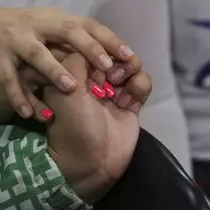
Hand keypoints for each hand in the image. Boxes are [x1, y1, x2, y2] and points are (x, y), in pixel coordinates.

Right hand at [0, 4, 141, 118]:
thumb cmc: (10, 27)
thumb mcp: (39, 24)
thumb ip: (64, 36)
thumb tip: (100, 52)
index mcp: (50, 18)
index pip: (85, 24)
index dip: (108, 39)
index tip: (130, 56)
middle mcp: (35, 24)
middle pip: (67, 32)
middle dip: (89, 49)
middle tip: (108, 68)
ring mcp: (14, 39)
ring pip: (37, 54)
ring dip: (55, 71)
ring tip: (72, 89)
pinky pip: (9, 78)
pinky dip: (19, 96)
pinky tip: (28, 114)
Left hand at [44, 53, 145, 203]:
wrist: (91, 164)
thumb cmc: (73, 126)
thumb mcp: (67, 91)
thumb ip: (76, 62)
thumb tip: (90, 45)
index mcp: (71, 73)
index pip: (89, 46)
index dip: (99, 47)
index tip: (103, 58)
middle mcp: (92, 79)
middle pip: (113, 52)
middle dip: (117, 58)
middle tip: (113, 76)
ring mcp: (112, 90)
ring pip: (130, 65)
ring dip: (131, 71)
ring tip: (121, 88)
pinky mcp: (131, 103)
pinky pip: (142, 83)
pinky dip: (140, 87)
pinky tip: (130, 102)